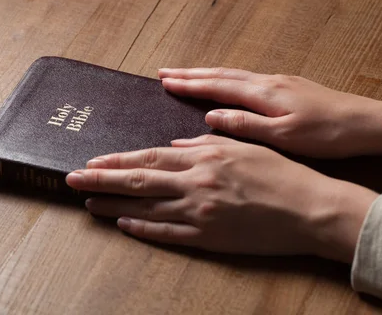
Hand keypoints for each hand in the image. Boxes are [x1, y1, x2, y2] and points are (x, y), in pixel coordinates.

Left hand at [66, 135, 376, 262]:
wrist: (309, 208)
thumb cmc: (281, 173)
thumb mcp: (244, 147)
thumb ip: (206, 144)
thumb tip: (174, 144)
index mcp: (205, 157)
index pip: (149, 157)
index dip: (117, 159)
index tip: (92, 161)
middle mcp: (196, 184)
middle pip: (138, 181)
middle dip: (101, 180)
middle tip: (72, 180)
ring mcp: (200, 213)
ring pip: (146, 208)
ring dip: (114, 205)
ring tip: (89, 203)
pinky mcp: (208, 238)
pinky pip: (167, 234)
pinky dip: (142, 229)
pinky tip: (123, 225)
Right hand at [158, 68, 381, 160]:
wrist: (367, 124)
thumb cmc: (328, 135)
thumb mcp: (285, 136)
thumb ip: (246, 125)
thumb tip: (210, 115)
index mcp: (264, 93)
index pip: (218, 86)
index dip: (189, 84)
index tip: (164, 80)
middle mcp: (269, 81)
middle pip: (223, 74)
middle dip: (192, 73)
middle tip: (166, 71)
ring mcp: (281, 81)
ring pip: (236, 74)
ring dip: (209, 74)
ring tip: (189, 75)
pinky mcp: (291, 87)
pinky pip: (249, 78)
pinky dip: (229, 79)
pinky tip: (229, 83)